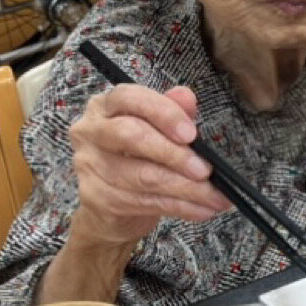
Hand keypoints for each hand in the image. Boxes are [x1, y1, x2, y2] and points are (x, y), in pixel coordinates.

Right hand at [68, 83, 230, 247]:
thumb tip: (186, 96)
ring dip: (187, 188)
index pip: (129, 98)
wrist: (109, 207)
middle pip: (131, 135)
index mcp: (105, 106)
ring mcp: (89, 166)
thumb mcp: (157, 130)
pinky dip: (181, 206)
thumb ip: (172, 110)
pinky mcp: (97, 198)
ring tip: (216, 196)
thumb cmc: (136, 158)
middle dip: (175, 154)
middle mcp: (90, 132)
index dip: (163, 113)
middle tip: (206, 170)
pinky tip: (203, 209)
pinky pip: (146, 202)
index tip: (192, 134)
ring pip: (143, 176)